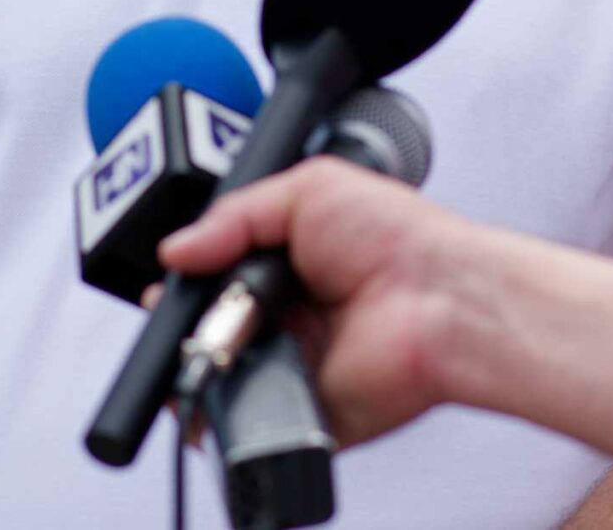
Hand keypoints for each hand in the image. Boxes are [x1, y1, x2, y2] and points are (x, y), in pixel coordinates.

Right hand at [158, 160, 481, 448]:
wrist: (442, 298)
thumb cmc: (400, 239)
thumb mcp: (308, 191)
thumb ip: (234, 216)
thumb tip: (176, 249)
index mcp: (287, 265)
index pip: (217, 277)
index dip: (190, 281)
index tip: (170, 282)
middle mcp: (290, 317)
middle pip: (210, 328)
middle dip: (191, 322)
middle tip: (201, 308)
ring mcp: (296, 366)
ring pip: (223, 376)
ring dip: (208, 360)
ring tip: (224, 336)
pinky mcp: (307, 411)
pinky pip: (254, 420)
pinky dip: (237, 407)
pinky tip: (240, 376)